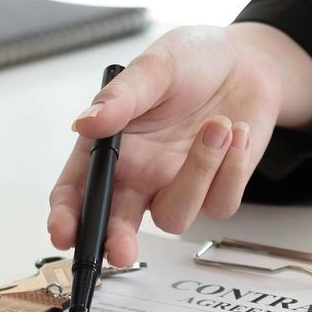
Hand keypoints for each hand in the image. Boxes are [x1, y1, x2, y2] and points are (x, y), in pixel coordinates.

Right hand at [47, 22, 311, 265]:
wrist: (248, 62)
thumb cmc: (193, 61)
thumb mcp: (156, 67)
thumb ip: (123, 97)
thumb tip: (87, 122)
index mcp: (111, 147)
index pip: (77, 190)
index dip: (66, 216)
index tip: (64, 232)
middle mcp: (139, 174)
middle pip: (118, 224)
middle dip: (116, 241)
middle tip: (122, 250)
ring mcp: (177, 186)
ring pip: (175, 217)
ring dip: (198, 173)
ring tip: (218, 125)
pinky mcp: (216, 190)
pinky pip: (220, 204)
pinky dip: (231, 168)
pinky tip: (236, 131)